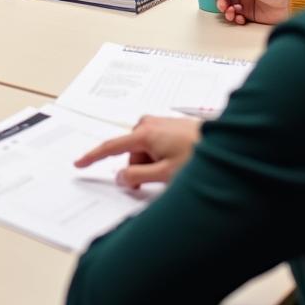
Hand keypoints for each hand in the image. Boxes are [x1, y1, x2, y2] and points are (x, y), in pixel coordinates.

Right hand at [74, 116, 200, 188]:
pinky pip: (155, 146)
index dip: (93, 157)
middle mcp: (149, 124)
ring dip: (151, 164)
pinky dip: (159, 158)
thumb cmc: (198, 156)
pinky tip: (177, 163)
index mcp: (144, 133)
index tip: (79, 163)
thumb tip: (120, 177)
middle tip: (157, 180)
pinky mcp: (170, 127)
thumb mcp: (165, 174)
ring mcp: (160, 123)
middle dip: (138, 169)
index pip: (111, 147)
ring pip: (143, 151)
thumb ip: (137, 177)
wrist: (226, 143)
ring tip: (174, 170)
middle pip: (130, 153)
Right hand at [209, 0, 292, 24]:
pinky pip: (236, 16)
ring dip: (226, 11)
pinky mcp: (249, 13)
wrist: (289, 4)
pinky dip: (235, 18)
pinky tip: (240, 18)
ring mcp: (245, 1)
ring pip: (228, 6)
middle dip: (220, 0)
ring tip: (231, 13)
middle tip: (223, 5)